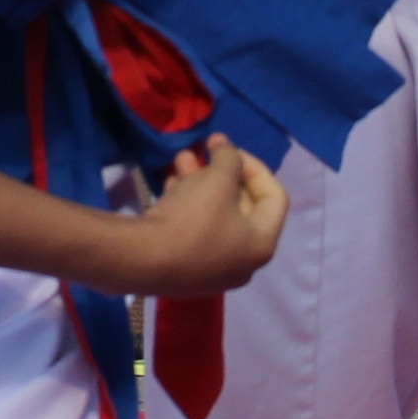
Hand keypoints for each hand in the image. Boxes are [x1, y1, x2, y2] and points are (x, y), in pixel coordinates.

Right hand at [125, 135, 291, 299]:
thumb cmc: (192, 219)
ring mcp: (213, 270)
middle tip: (206, 150)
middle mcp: (243, 262)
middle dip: (222, 172)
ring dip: (201, 183)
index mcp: (261, 244)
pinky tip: (171, 184)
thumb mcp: (217, 179)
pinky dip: (188, 204)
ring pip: (214, 215)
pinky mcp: (186, 270)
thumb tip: (226, 148)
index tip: (230, 151)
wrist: (142, 260)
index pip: (275, 198)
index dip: (255, 167)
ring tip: (182, 159)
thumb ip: (229, 158)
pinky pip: (196, 230)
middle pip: (242, 206)